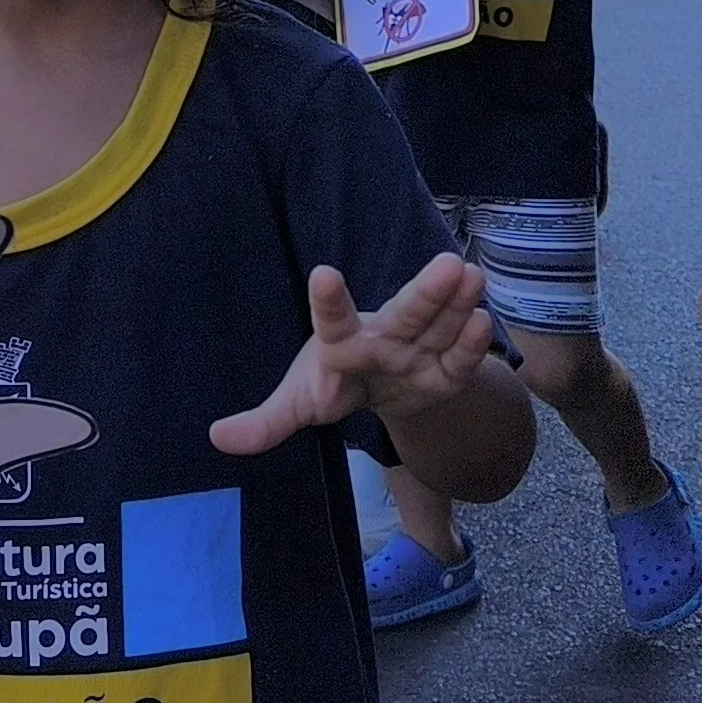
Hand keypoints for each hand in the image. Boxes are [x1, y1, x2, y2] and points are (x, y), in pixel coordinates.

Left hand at [209, 251, 499, 454]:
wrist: (380, 391)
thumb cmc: (335, 382)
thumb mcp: (299, 403)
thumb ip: (266, 421)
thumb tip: (218, 437)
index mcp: (339, 343)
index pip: (332, 321)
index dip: (328, 301)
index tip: (321, 275)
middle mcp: (383, 337)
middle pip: (404, 314)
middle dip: (426, 293)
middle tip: (446, 265)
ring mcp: (417, 349)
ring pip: (438, 326)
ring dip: (456, 304)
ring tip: (470, 275)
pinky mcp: (445, 371)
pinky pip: (460, 359)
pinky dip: (472, 345)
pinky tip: (483, 321)